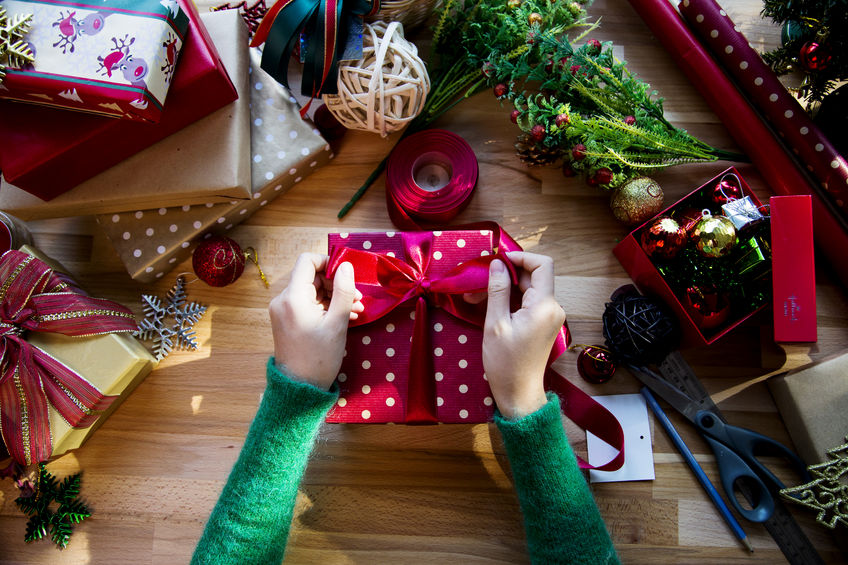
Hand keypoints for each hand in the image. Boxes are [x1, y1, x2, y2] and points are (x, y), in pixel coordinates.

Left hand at [269, 253, 363, 389]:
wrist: (299, 388)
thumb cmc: (318, 357)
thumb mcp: (337, 323)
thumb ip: (343, 291)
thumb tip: (346, 266)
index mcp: (293, 297)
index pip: (307, 261)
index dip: (328, 263)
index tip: (347, 276)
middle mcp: (283, 300)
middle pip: (311, 277)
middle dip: (336, 284)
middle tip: (357, 298)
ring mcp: (283, 310)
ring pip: (311, 291)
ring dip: (334, 296)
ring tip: (355, 310)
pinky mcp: (287, 320)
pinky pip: (307, 304)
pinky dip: (325, 307)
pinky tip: (344, 317)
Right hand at [482, 252, 564, 418]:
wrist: (518, 393)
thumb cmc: (505, 363)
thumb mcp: (496, 324)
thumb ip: (497, 290)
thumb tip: (497, 263)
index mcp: (544, 306)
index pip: (542, 264)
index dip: (521, 257)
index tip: (498, 261)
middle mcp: (552, 308)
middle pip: (533, 276)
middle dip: (506, 273)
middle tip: (478, 281)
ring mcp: (549, 316)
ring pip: (528, 289)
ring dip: (505, 287)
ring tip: (476, 295)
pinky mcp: (543, 324)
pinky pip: (528, 302)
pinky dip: (510, 299)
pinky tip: (488, 305)